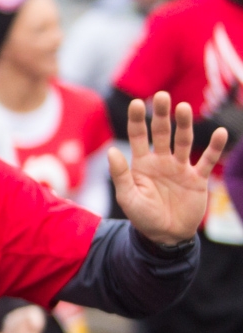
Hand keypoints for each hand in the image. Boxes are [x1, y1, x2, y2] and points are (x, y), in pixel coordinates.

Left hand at [110, 91, 227, 244]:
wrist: (165, 236)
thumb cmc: (142, 217)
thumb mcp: (128, 197)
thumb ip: (120, 175)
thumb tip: (111, 150)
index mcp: (141, 163)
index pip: (138, 136)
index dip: (137, 120)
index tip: (136, 103)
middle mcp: (162, 161)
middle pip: (162, 133)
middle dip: (162, 116)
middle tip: (163, 96)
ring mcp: (180, 168)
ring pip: (184, 142)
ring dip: (184, 126)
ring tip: (183, 108)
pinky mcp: (198, 178)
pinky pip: (208, 160)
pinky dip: (215, 147)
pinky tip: (221, 133)